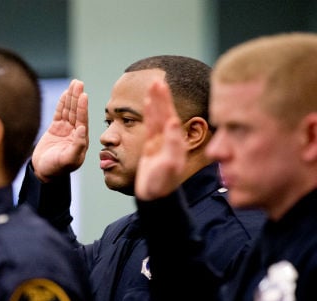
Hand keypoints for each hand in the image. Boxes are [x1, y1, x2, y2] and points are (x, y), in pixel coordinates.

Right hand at [31, 79, 88, 181]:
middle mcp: (75, 133)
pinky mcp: (56, 128)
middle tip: (79, 83)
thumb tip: (82, 129)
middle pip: (77, 112)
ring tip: (75, 83)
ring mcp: (66, 130)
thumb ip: (77, 146)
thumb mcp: (68, 160)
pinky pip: (60, 113)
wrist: (43, 172)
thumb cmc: (56, 169)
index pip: (82, 121)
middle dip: (77, 97)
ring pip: (69, 110)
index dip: (82, 108)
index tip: (83, 96)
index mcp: (81, 140)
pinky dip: (62, 103)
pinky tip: (66, 93)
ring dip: (72, 97)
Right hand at [135, 80, 185, 200]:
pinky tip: (147, 105)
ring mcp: (160, 143)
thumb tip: (172, 122)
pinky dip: (149, 115)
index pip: (169, 117)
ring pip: (157, 118)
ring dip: (155, 103)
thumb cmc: (161, 185)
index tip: (161, 87)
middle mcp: (168, 141)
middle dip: (161, 98)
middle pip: (164, 114)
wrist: (154, 198)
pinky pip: (150, 127)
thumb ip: (172, 145)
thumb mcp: (168, 166)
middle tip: (157, 81)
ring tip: (153, 87)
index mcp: (173, 142)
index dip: (165, 102)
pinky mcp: (151, 148)